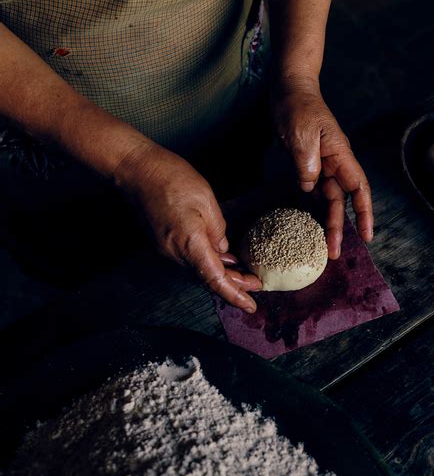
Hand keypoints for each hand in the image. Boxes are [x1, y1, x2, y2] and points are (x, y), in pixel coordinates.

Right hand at [114, 142, 260, 311]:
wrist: (135, 169)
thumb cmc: (171, 178)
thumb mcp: (207, 201)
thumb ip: (218, 230)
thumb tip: (223, 250)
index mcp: (190, 243)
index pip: (215, 280)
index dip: (234, 295)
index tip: (250, 306)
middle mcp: (175, 253)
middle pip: (208, 278)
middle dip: (234, 284)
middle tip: (256, 284)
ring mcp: (166, 249)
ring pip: (199, 269)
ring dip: (221, 273)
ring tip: (244, 272)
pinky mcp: (162, 242)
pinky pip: (189, 258)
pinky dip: (207, 262)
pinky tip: (221, 257)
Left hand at [271, 77, 373, 258]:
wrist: (288, 89)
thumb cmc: (298, 106)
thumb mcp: (301, 132)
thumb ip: (307, 161)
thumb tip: (311, 186)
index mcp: (340, 154)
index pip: (358, 188)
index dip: (364, 213)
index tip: (367, 235)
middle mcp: (334, 162)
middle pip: (342, 200)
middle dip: (340, 227)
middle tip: (333, 252)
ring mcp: (321, 164)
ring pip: (328, 199)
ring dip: (327, 221)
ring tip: (322, 245)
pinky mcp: (307, 164)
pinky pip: (313, 190)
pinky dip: (313, 207)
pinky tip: (308, 223)